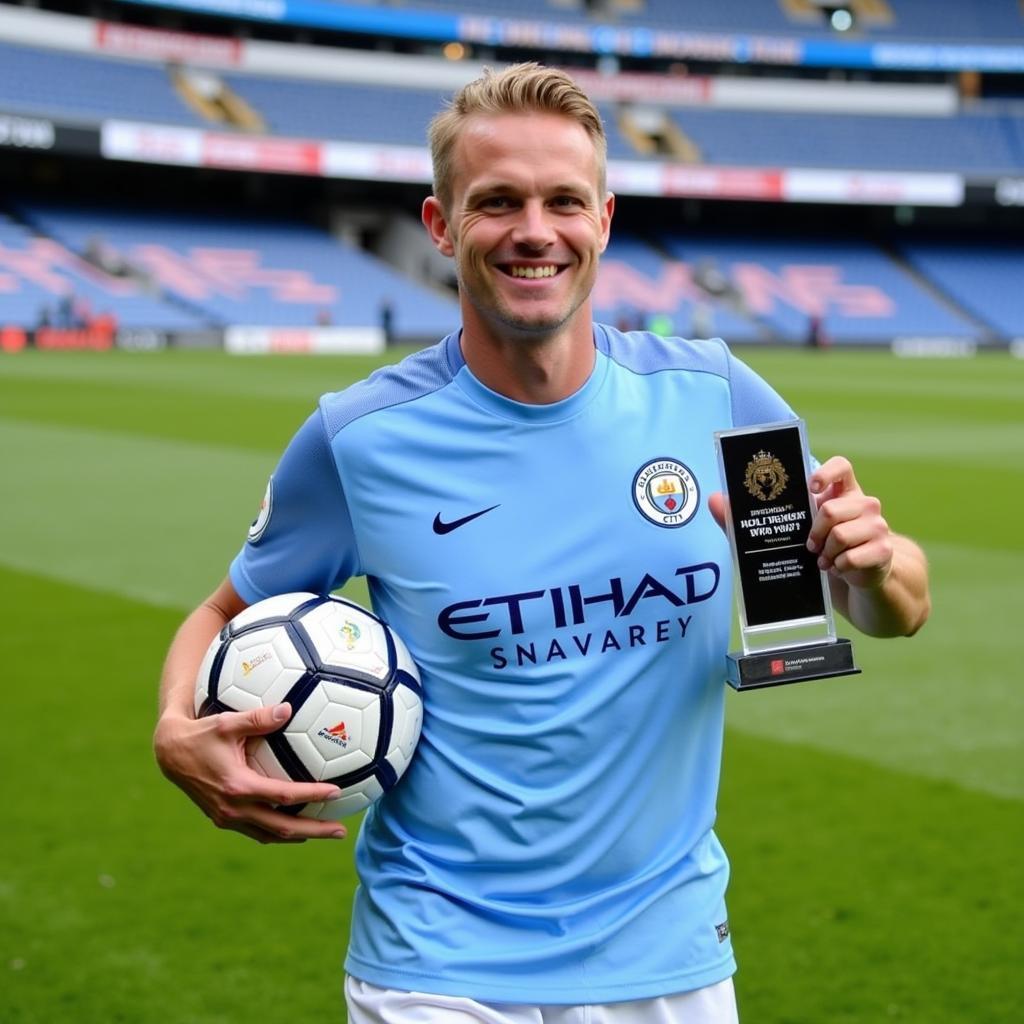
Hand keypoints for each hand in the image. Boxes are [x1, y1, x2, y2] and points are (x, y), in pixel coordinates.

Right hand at [154, 703, 348, 843]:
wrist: (170, 754)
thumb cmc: (201, 734)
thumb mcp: (227, 722)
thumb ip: (258, 718)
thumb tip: (288, 709)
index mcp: (238, 786)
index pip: (284, 795)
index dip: (312, 795)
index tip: (337, 791)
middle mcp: (233, 808)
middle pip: (282, 827)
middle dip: (314, 830)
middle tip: (341, 831)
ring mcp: (227, 817)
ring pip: (270, 835)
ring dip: (299, 835)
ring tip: (326, 832)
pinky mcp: (224, 819)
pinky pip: (257, 832)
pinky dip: (279, 832)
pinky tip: (296, 828)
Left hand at [806, 456, 892, 591]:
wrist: (866, 569)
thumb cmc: (837, 542)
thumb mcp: (824, 524)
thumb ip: (812, 513)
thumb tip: (786, 514)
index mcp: (849, 492)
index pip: (841, 466)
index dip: (824, 473)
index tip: (812, 489)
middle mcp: (868, 504)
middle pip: (829, 511)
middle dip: (815, 533)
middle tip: (812, 546)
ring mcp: (879, 525)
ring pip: (838, 536)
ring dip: (826, 553)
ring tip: (825, 560)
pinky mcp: (884, 549)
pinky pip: (849, 558)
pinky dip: (838, 566)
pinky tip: (839, 567)